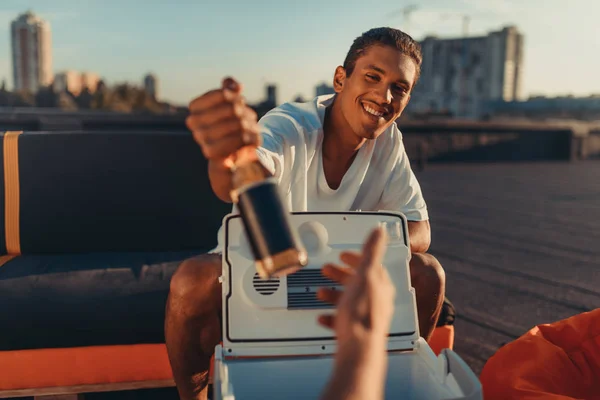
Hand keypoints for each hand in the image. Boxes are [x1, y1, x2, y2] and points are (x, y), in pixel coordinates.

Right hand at [186, 77, 261, 167]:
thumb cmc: (228, 121)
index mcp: (195, 106)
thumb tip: (236, 85)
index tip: (240, 100)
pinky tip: (250, 137)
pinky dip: (248, 138)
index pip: (221, 94)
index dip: (235, 96)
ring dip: (249, 124)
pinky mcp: (209, 152)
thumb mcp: (230, 102)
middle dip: (244, 111)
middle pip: (231, 109)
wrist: (227, 151)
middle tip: (248, 115)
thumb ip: (230, 89)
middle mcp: (193, 121)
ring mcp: (200, 137)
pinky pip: (236, 141)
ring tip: (251, 126)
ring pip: (237, 125)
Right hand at [317, 227, 395, 346]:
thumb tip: (379, 231)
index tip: (344, 255)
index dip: (355, 258)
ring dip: (333, 294)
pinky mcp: (355, 331)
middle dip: (341, 275)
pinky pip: (341, 320)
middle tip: (328, 270)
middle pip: (357, 283)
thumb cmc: (362, 313)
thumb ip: (371, 251)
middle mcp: (376, 300)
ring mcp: (365, 316)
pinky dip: (331, 316)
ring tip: (322, 292)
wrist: (358, 347)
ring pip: (348, 301)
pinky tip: (323, 316)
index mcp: (379, 285)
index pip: (370, 266)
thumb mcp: (365, 274)